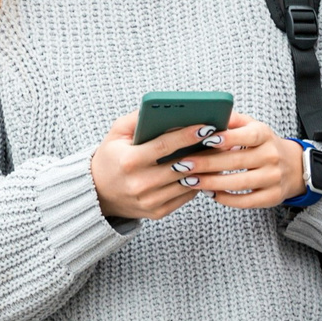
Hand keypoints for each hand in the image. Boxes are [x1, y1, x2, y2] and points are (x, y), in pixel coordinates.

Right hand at [93, 114, 221, 220]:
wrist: (98, 193)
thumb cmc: (111, 156)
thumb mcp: (116, 133)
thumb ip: (138, 118)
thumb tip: (165, 107)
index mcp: (129, 160)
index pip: (164, 146)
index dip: (187, 136)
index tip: (207, 126)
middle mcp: (139, 183)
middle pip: (181, 166)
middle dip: (204, 152)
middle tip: (223, 139)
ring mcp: (149, 201)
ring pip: (187, 182)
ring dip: (206, 168)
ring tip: (221, 153)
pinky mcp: (157, 212)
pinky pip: (185, 196)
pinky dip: (198, 182)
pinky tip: (207, 170)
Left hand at [168, 113, 308, 208]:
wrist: (294, 166)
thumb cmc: (263, 144)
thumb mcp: (252, 126)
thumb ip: (232, 120)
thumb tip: (209, 114)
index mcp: (265, 135)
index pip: (247, 136)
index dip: (227, 138)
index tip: (205, 139)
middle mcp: (271, 156)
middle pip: (237, 161)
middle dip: (207, 163)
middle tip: (183, 165)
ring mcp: (273, 178)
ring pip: (240, 183)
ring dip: (212, 183)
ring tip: (190, 181)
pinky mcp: (272, 197)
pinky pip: (246, 201)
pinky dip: (226, 199)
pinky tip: (209, 193)